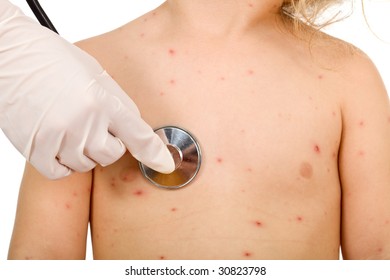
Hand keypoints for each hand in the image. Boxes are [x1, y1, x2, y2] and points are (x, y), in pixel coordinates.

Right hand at [0, 1, 173, 178]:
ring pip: (86, 164)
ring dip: (83, 151)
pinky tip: (58, 142)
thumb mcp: (96, 75)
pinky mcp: (35, 148)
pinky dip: (62, 163)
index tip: (165, 164)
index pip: (138, 136)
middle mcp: (84, 121)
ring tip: (70, 126)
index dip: (155, 154)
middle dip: (108, 144)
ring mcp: (59, 137)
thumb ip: (117, 105)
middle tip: (93, 125)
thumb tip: (133, 132)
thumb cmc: (55, 61)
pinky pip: (60, 172)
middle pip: (111, 155)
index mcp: (103, 100)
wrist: (11, 56)